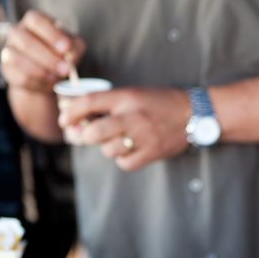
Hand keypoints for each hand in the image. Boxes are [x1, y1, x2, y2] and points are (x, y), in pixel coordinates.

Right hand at [0, 10, 84, 93]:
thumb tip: (69, 55)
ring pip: (17, 60)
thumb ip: (74, 48)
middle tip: (65, 69)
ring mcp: (8, 50)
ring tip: (56, 77)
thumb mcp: (73, 48)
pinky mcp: (7, 69)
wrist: (48, 75)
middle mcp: (17, 33)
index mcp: (33, 22)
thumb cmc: (60, 54)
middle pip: (26, 42)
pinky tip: (48, 84)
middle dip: (48, 58)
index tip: (66, 48)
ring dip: (40, 71)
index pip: (36, 21)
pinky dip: (36, 83)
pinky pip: (19, 77)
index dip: (51, 34)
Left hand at [58, 87, 191, 171]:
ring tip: (119, 141)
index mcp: (126, 97)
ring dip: (107, 148)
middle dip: (84, 136)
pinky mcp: (152, 152)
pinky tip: (130, 150)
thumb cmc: (160, 103)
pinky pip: (124, 163)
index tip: (64, 120)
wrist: (194, 113)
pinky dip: (123, 159)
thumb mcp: (134, 94)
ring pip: (108, 150)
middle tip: (86, 136)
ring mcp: (143, 136)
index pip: (89, 102)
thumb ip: (109, 103)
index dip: (71, 112)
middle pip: (93, 132)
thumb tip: (77, 116)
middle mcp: (133, 116)